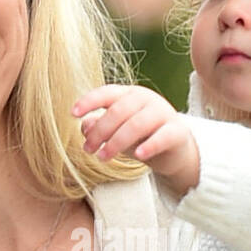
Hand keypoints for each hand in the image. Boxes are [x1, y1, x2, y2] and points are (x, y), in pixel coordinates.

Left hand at [72, 85, 199, 198]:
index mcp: (129, 94)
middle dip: (100, 131)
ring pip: (137, 124)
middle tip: (88, 150)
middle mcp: (147, 99)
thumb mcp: (116, 131)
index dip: (89, 101)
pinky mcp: (178, 131)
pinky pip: (163, 137)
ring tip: (103, 158)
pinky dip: (150, 145)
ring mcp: (163, 113)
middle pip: (119, 111)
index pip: (107, 93)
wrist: (174, 149)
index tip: (73, 113)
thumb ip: (98, 126)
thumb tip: (85, 127)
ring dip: (116, 142)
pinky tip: (139, 156)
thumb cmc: (140, 136)